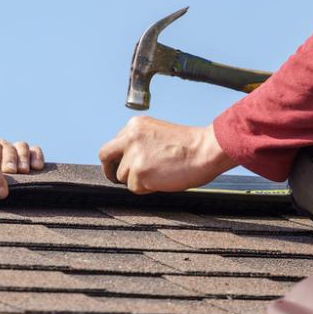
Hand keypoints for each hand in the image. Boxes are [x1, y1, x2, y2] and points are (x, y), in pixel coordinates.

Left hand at [0, 137, 44, 173]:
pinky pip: (35, 150)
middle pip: (6, 146)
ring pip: (21, 146)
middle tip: (10, 170)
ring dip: (22, 158)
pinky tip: (37, 167)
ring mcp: (15, 149)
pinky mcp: (30, 154)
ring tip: (24, 170)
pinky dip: (37, 156)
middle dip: (9, 159)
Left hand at [99, 116, 236, 193]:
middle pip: (106, 156)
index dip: (122, 156)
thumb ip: (141, 143)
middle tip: (116, 177)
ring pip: (122, 176)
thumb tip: (129, 160)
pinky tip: (163, 180)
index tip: (127, 163)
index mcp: (135, 125)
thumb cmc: (191, 145)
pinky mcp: (139, 173)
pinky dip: (147, 188)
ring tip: (160, 175)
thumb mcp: (159, 134)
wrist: (206, 150)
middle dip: (110, 168)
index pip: (116, 143)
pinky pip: (134, 188)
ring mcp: (133, 156)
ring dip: (137, 180)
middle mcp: (130, 137)